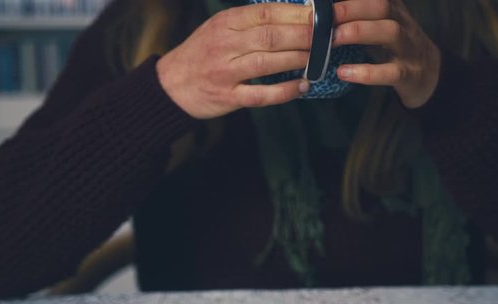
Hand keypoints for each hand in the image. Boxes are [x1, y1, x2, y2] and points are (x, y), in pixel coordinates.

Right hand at [157, 3, 312, 119]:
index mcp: (225, 23)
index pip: (266, 13)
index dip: (296, 13)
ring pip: (268, 62)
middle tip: (327, 37)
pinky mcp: (228, 97)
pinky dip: (284, 91)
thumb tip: (293, 15)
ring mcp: (225, 72)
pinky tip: (302, 86)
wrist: (170, 85)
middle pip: (271, 36)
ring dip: (298, 59)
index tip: (320, 15)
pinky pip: (260, 94)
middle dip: (304, 35)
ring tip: (319, 58)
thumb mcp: (219, 29)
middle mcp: (225, 45)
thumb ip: (249, 23)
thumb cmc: (202, 54)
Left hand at [332, 0, 440, 107]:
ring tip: (332, 40)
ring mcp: (407, 48)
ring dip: (358, 32)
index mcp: (392, 8)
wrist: (429, 74)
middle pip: (382, 5)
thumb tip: (320, 8)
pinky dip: (366, 72)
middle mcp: (401, 23)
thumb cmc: (394, 45)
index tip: (326, 0)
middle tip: (325, 17)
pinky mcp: (408, 74)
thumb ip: (356, 14)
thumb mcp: (379, 23)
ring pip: (390, 32)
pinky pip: (390, 72)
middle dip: (351, 8)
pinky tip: (343, 72)